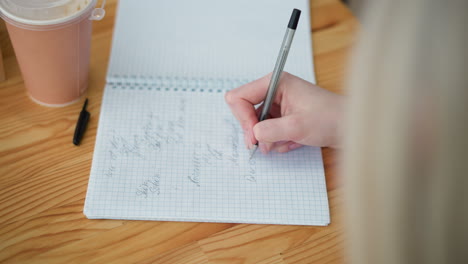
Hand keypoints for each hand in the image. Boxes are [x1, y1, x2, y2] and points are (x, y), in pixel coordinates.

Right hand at [225, 72, 342, 153]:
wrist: (351, 128)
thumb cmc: (329, 120)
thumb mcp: (297, 127)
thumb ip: (270, 131)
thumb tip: (253, 136)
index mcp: (275, 83)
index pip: (240, 97)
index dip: (243, 118)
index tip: (254, 136)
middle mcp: (274, 90)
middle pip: (245, 111)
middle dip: (253, 130)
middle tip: (262, 146)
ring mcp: (279, 103)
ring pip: (257, 123)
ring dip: (266, 138)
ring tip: (283, 143)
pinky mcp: (284, 115)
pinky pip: (268, 129)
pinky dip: (276, 139)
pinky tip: (291, 142)